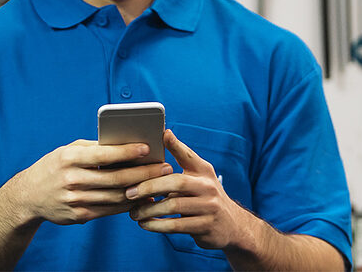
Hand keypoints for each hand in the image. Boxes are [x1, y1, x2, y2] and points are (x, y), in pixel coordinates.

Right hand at [0, 139, 173, 225]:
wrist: (29, 196)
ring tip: (160, 183)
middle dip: (144, 173)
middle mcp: (71, 180)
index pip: (103, 155)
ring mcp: (75, 200)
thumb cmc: (53, 167)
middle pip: (115, 178)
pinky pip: (110, 210)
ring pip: (116, 197)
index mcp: (68, 159)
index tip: (147, 147)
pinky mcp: (79, 216)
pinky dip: (128, 204)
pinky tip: (142, 198)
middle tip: (165, 168)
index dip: (127, 152)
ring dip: (141, 191)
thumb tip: (125, 143)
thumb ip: (93, 148)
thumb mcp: (67, 151)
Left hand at [126, 129, 260, 250]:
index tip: (162, 134)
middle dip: (149, 187)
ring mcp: (209, 207)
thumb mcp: (199, 177)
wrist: (231, 226)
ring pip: (173, 206)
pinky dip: (157, 225)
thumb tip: (164, 134)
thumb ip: (182, 159)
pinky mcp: (205, 227)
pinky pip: (176, 225)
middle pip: (176, 182)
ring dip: (149, 210)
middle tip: (129, 193)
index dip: (176, 145)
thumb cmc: (205, 197)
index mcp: (204, 172)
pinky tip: (144, 224)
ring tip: (133, 213)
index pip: (188, 156)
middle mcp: (208, 187)